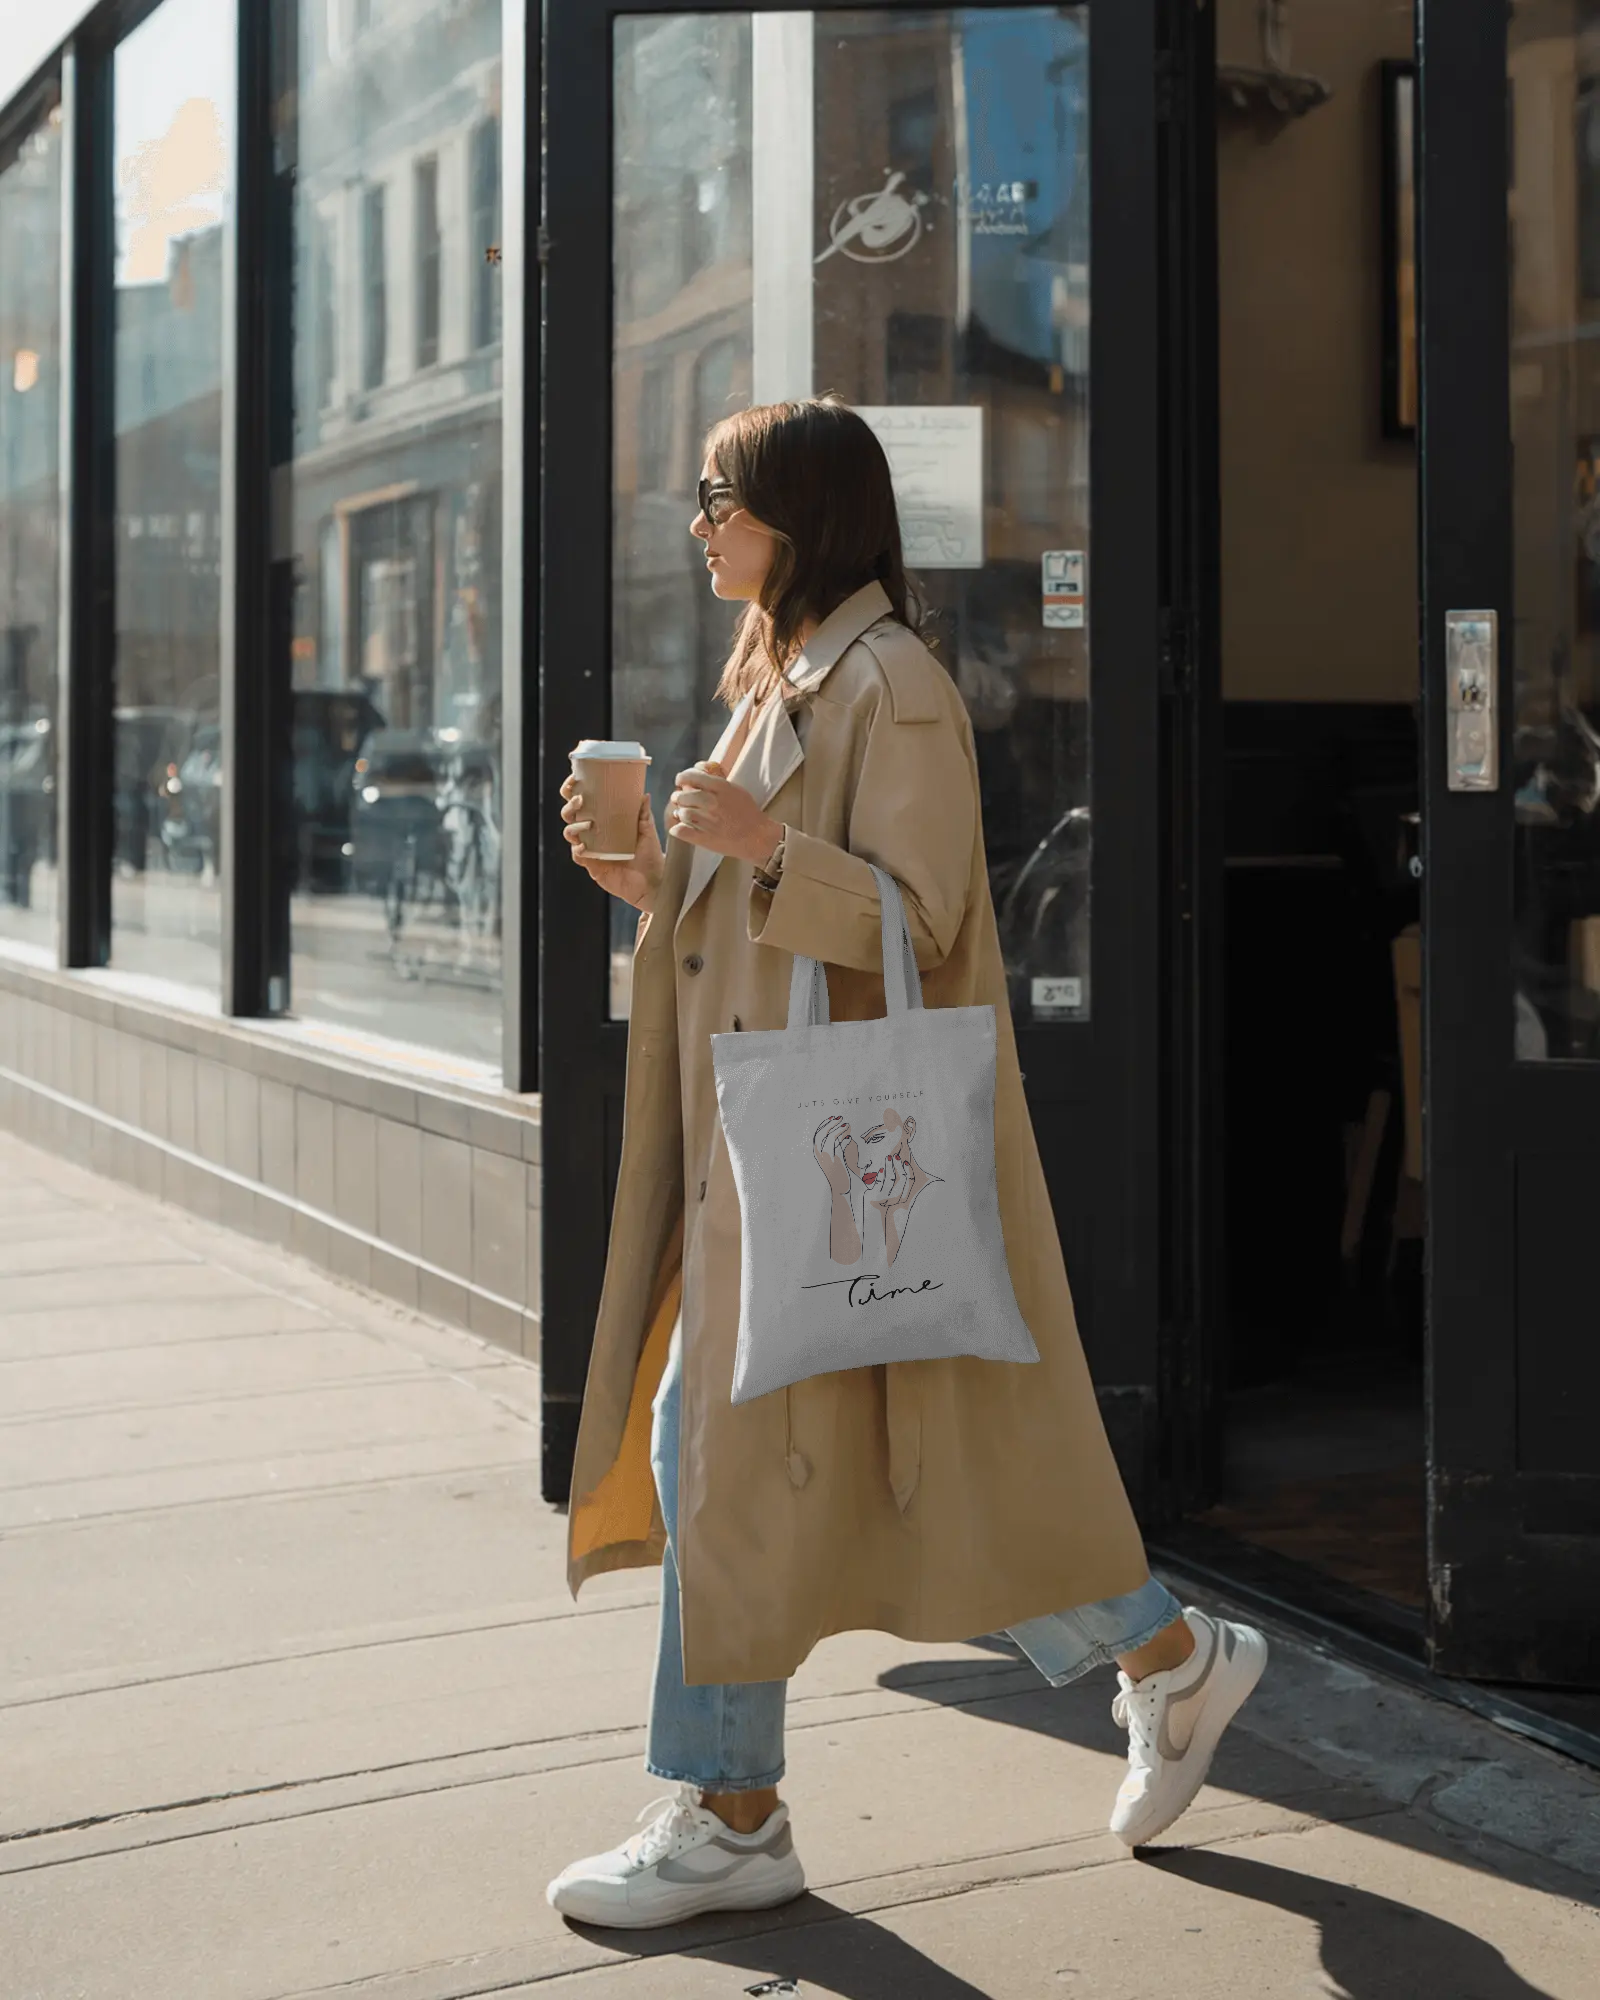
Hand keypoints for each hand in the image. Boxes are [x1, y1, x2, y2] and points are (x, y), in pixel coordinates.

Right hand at [560, 776, 664, 911]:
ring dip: (574, 826)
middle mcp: (594, 833)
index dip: (572, 790)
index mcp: (603, 820)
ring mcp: (591, 849)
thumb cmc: (650, 855)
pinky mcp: (593, 866)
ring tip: (588, 824)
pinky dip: (578, 850)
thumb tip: (644, 795)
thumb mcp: (648, 831)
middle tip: (580, 800)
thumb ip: (644, 814)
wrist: (654, 882)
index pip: (582, 802)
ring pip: (570, 833)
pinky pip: (578, 856)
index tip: (575, 779)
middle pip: (570, 815)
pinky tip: (584, 846)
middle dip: (570, 806)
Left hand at [668, 760, 782, 867]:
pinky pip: (681, 831)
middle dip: (679, 797)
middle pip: (684, 795)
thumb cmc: (748, 812)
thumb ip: (717, 780)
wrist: (758, 837)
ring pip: (682, 812)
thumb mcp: (736, 789)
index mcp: (722, 788)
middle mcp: (713, 803)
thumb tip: (698, 769)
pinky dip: (677, 829)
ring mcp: (708, 821)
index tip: (680, 781)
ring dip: (680, 813)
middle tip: (680, 799)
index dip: (683, 778)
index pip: (693, 777)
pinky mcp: (705, 839)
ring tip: (684, 814)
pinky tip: (681, 828)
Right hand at [812, 1115, 855, 1194]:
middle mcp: (819, 1154)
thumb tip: (844, 1134)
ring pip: (829, 1137)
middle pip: (821, 1133)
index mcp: (818, 1153)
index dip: (825, 1124)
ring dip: (839, 1128)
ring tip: (847, 1124)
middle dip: (831, 1123)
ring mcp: (826, 1157)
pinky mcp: (835, 1160)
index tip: (832, 1117)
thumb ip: (838, 1146)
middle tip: (840, 1117)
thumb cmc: (839, 1173)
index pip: (818, 1134)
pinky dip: (843, 1138)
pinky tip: (849, 1137)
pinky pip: (838, 1144)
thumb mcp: (836, 1158)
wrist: (841, 1188)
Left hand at [868, 1155, 914, 1212]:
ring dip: (890, 1166)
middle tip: (896, 1156)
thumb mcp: (891, 1192)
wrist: (870, 1213)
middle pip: (901, 1179)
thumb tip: (899, 1164)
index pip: (909, 1182)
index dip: (908, 1171)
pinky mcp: (876, 1196)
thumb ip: (897, 1182)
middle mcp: (896, 1198)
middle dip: (899, 1166)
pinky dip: (881, 1175)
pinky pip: (880, 1183)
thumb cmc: (882, 1199)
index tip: (905, 1162)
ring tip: (888, 1157)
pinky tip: (881, 1170)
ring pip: (890, 1179)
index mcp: (902, 1197)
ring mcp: (886, 1198)